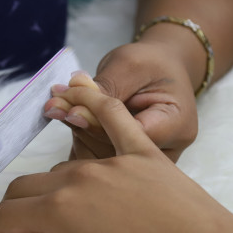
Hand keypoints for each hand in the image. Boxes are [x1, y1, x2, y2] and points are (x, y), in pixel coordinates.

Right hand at [0, 83, 232, 232]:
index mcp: (63, 213)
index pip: (10, 215)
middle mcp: (79, 179)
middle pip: (27, 186)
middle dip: (10, 208)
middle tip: (7, 228)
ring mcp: (111, 161)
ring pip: (62, 166)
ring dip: (44, 184)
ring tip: (40, 202)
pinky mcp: (141, 151)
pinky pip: (111, 115)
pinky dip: (90, 99)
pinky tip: (74, 85)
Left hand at [44, 42, 197, 161]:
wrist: (160, 71)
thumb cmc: (151, 64)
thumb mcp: (131, 65)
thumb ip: (105, 87)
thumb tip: (71, 108)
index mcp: (178, 127)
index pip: (135, 137)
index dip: (99, 125)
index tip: (71, 108)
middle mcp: (164, 154)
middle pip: (117, 153)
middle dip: (82, 126)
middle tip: (55, 103)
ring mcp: (145, 166)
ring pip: (102, 162)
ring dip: (76, 132)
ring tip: (58, 106)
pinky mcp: (126, 168)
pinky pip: (97, 164)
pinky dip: (79, 140)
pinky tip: (69, 119)